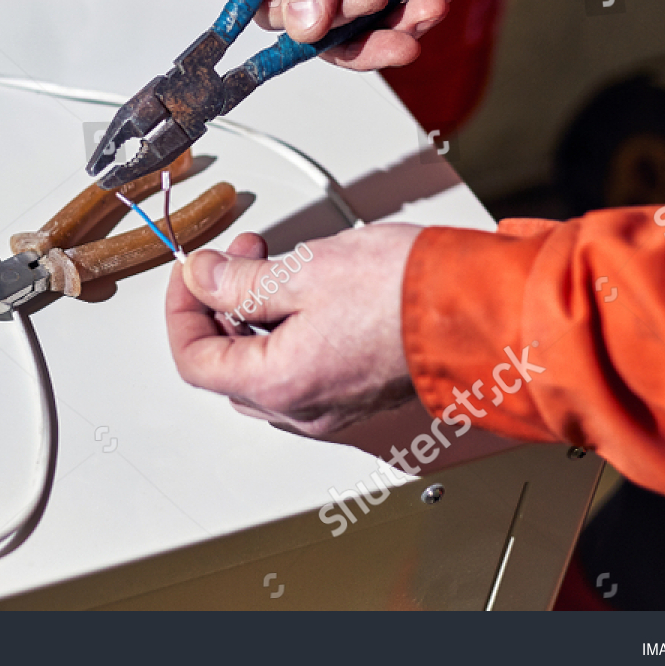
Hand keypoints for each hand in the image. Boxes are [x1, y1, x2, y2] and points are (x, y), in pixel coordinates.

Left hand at [165, 226, 421, 436]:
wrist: (482, 307)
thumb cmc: (408, 292)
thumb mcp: (304, 269)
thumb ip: (240, 281)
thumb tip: (203, 279)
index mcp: (280, 384)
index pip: (194, 360)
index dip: (182, 309)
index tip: (193, 271)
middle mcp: (303, 407)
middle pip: (227, 365)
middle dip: (219, 305)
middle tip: (237, 257)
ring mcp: (333, 405)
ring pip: (264, 365)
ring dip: (254, 314)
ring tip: (274, 263)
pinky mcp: (357, 390)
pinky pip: (302, 366)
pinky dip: (287, 327)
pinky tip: (305, 287)